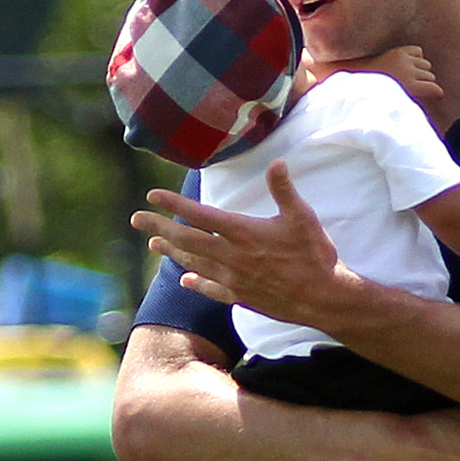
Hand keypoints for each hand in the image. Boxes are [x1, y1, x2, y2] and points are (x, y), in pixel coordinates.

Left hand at [130, 160, 345, 325]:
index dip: (174, 204)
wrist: (324, 298)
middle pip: (187, 240)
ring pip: (193, 263)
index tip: (152, 195)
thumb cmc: (315, 255)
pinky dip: (194, 282)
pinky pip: (210, 289)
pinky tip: (184, 279)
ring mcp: (234, 279)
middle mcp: (232, 256)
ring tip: (154, 242)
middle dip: (159, 226)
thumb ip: (284, 190)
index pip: (200, 216)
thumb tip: (277, 162)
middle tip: (136, 218)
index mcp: (244, 233)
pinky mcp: (241, 297)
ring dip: (171, 252)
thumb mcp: (302, 217)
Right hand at [306, 45, 443, 103]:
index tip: (402, 76)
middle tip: (404, 88)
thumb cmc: (348, 81)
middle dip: (419, 76)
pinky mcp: (414, 85)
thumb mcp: (359, 67)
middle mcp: (405, 59)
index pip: (418, 52)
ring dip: (423, 86)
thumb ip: (366, 64)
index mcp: (394, 52)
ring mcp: (411, 72)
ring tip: (407, 96)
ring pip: (430, 77)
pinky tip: (418, 100)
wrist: (349, 86)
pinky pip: (435, 88)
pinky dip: (431, 95)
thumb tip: (311, 58)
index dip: (413, 64)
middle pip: (426, 66)